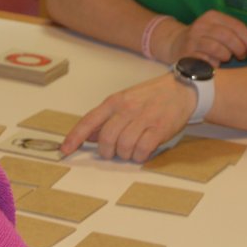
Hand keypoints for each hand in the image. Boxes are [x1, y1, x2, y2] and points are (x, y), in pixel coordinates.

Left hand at [61, 72, 196, 160]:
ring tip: (132, 148)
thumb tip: (90, 136)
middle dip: (108, 152)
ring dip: (126, 154)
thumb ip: (107, 117)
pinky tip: (143, 151)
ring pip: (123, 146)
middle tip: (115, 151)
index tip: (64, 151)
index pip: (89, 120)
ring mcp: (144, 118)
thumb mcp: (125, 100)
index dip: (75, 137)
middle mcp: (127, 109)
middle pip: (107, 139)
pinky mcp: (159, 129)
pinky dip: (140, 156)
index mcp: (115, 101)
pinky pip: (142, 150)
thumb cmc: (151, 96)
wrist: (182, 89)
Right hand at [161, 9, 246, 65]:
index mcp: (213, 16)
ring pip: (217, 49)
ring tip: (226, 58)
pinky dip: (214, 64)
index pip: (237, 26)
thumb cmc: (207, 40)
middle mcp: (201, 25)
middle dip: (240, 48)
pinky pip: (206, 62)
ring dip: (226, 56)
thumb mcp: (224, 33)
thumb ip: (243, 39)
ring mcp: (192, 40)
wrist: (176, 44)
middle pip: (228, 37)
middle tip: (242, 56)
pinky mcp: (186, 54)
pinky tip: (214, 64)